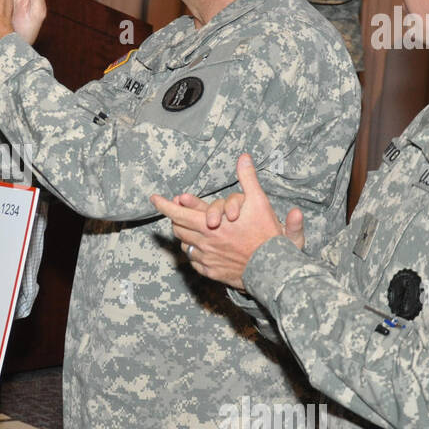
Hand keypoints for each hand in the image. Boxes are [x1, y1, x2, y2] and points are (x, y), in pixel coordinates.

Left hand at [149, 154, 304, 289]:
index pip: (178, 213)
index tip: (154, 199)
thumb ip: (249, 179)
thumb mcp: (261, 202)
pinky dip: (194, 251)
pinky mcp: (212, 271)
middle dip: (174, 218)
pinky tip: (200, 247)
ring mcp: (207, 258)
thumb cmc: (268, 235)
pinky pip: (194, 260)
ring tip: (188, 227)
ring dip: (184, 234)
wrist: (275, 269)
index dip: (164, 205)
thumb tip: (244, 157)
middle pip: (178, 228)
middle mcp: (205, 241)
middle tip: (174, 210)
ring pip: (185, 244)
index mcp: (211, 224)